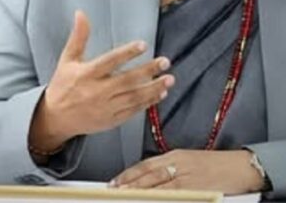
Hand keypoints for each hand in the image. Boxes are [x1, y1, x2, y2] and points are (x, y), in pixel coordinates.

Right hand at [29, 10, 174, 150]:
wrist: (56, 118)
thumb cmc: (62, 85)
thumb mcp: (67, 59)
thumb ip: (78, 36)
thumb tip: (80, 13)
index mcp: (86, 74)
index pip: (109, 62)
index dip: (127, 53)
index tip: (143, 45)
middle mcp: (97, 92)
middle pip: (126, 80)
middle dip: (148, 71)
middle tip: (165, 62)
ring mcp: (105, 108)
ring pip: (133, 97)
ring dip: (153, 88)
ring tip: (170, 79)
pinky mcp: (111, 120)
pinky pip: (133, 111)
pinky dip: (147, 103)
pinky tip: (160, 94)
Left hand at [110, 149, 264, 193]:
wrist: (240, 167)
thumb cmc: (215, 165)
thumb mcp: (188, 160)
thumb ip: (169, 168)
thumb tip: (148, 180)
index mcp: (175, 155)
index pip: (145, 164)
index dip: (128, 174)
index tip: (114, 182)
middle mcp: (179, 164)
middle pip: (148, 175)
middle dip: (128, 184)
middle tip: (113, 192)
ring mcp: (188, 177)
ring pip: (158, 187)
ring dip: (140, 193)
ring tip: (125, 198)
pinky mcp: (197, 189)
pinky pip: (175, 196)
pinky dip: (161, 199)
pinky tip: (151, 201)